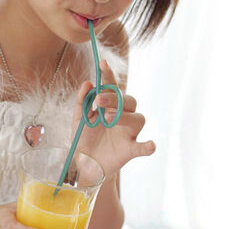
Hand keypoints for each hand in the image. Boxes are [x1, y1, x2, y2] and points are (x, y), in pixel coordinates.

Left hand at [73, 60, 155, 177]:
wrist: (83, 164)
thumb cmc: (84, 138)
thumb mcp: (78, 118)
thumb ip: (82, 101)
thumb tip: (88, 83)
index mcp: (109, 106)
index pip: (112, 88)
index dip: (109, 75)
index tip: (102, 63)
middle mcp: (122, 116)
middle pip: (128, 101)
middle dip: (114, 98)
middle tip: (98, 101)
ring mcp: (128, 133)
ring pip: (138, 118)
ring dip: (124, 116)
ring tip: (108, 118)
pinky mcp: (130, 150)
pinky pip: (142, 147)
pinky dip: (147, 146)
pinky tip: (151, 145)